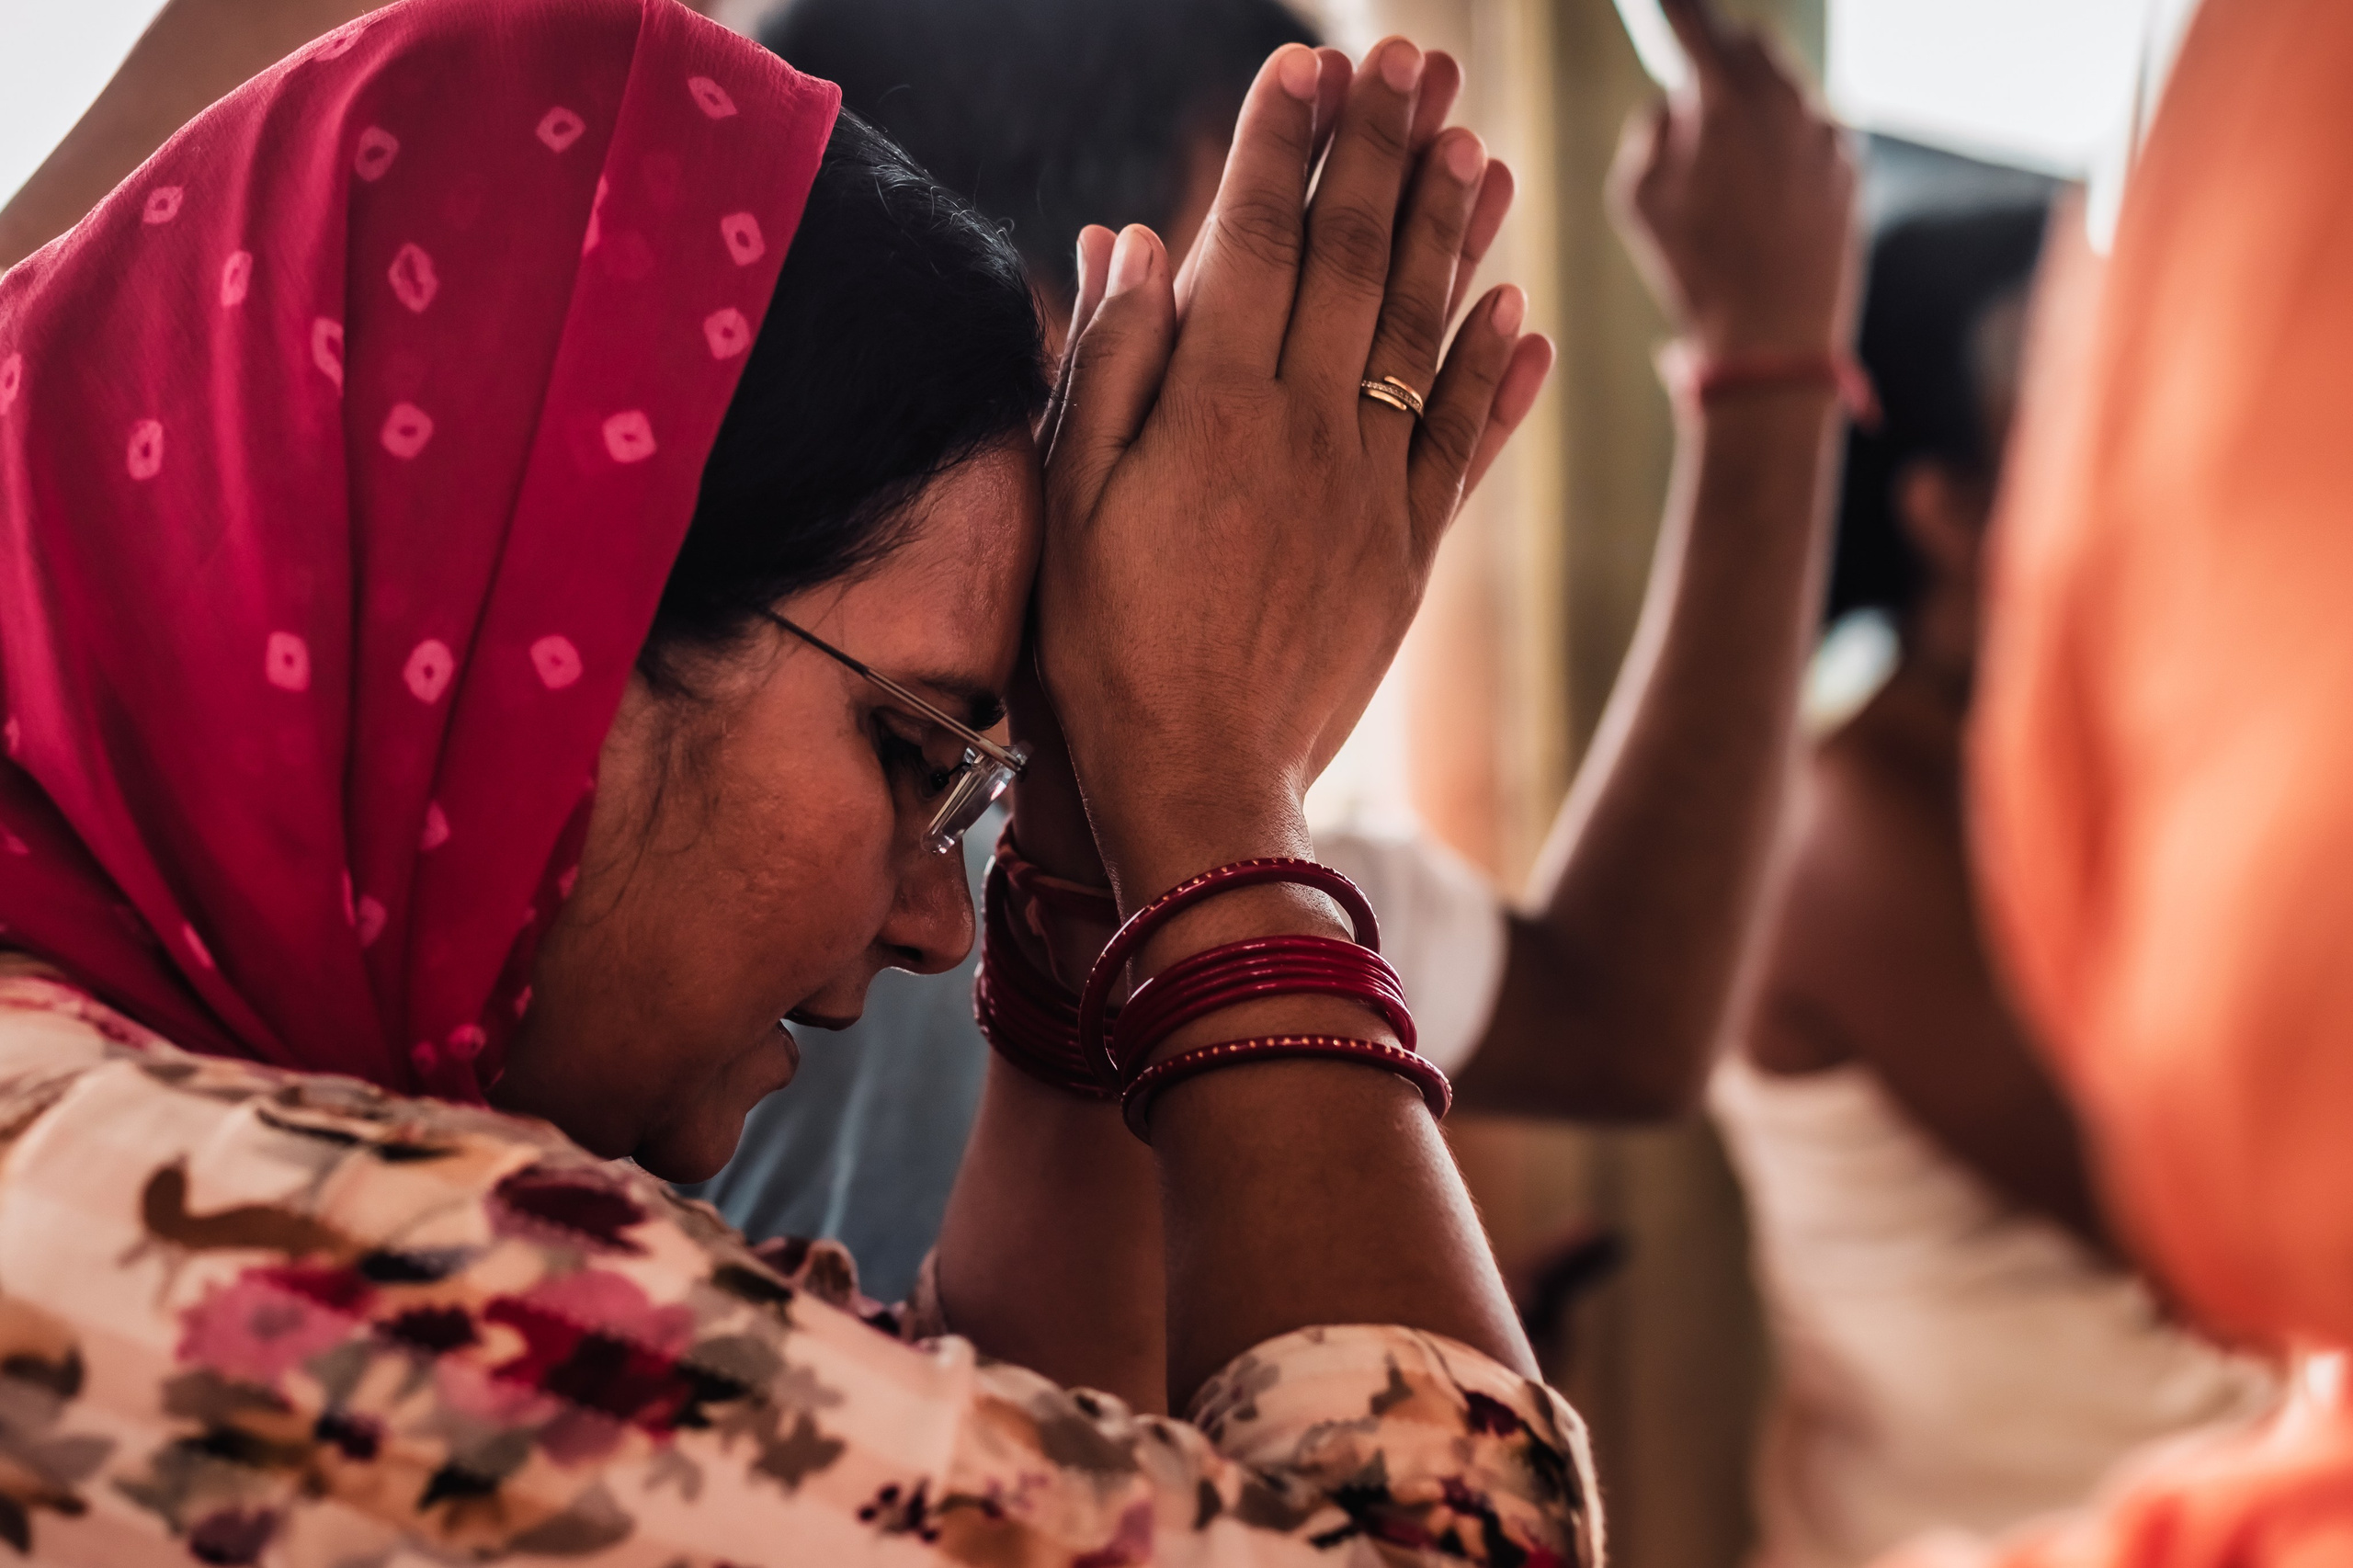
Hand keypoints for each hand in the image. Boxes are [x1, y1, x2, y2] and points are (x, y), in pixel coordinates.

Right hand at [1036, 39, 1550, 903]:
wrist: (1202, 783)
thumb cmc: (1107, 647)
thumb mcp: (1072, 502)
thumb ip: (1108, 365)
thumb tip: (1127, 242)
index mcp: (1214, 405)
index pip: (1256, 239)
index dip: (1282, 147)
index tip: (1307, 66)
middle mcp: (1306, 427)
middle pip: (1355, 259)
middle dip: (1385, 149)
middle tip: (1417, 59)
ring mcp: (1371, 488)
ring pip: (1425, 331)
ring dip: (1456, 231)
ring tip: (1480, 145)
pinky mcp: (1410, 551)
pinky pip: (1465, 441)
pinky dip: (1498, 372)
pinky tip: (1522, 311)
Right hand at [1609, 0, 1857, 357]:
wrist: (1773, 337)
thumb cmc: (1694, 270)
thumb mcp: (1637, 199)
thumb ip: (1651, 131)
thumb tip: (1677, 103)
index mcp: (1729, 100)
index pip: (1697, 26)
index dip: (1674, 13)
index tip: (1661, 5)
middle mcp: (1787, 101)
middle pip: (1751, 44)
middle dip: (1721, 50)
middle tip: (1696, 65)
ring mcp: (1826, 131)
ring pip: (1787, 84)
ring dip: (1756, 91)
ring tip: (1730, 123)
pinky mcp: (1850, 165)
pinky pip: (1814, 126)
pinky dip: (1787, 132)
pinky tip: (1764, 169)